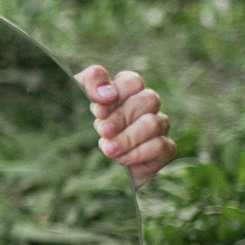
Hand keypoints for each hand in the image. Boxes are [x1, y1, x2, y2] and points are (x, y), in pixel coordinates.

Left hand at [76, 66, 175, 186]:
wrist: (95, 163)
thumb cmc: (90, 121)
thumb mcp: (80, 95)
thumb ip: (91, 82)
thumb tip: (106, 94)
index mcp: (129, 90)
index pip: (132, 81)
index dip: (116, 95)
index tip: (99, 112)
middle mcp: (147, 105)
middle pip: (146, 100)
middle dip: (121, 118)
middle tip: (104, 132)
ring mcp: (159, 125)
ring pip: (154, 123)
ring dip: (128, 138)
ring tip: (109, 149)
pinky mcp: (164, 148)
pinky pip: (162, 146)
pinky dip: (139, 153)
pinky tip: (121, 159)